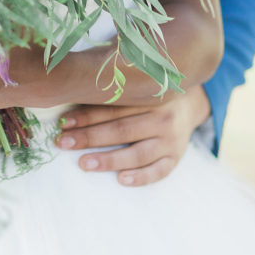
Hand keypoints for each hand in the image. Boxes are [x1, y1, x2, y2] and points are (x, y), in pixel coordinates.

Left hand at [55, 84, 211, 186]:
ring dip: (109, 159)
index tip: (63, 122)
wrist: (191, 101)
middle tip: (63, 142)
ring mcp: (171, 139)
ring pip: (138, 153)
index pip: (113, 107)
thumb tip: (79, 74)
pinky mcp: (177, 157)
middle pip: (122, 129)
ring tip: (84, 163)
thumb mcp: (140, 77)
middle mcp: (162, 117)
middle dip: (89, 137)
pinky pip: (160, 171)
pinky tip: (121, 180)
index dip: (86, 114)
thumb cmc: (152, 89)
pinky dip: (141, 177)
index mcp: (150, 94)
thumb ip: (117, 78)